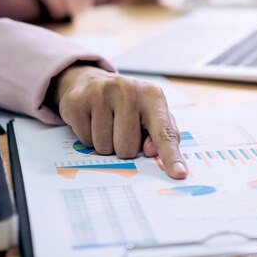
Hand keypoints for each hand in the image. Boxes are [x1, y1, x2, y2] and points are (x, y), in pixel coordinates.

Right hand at [52, 65, 188, 178]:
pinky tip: (91, 120)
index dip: (170, 155)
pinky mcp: (77, 101)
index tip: (179, 174)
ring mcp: (101, 93)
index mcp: (152, 95)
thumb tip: (152, 151)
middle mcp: (127, 90)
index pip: (163, 132)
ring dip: (105, 144)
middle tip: (120, 129)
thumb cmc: (128, 105)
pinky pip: (85, 141)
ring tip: (105, 123)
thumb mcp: (151, 113)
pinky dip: (88, 137)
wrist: (91, 82)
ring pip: (104, 148)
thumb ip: (163, 134)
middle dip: (123, 147)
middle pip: (127, 148)